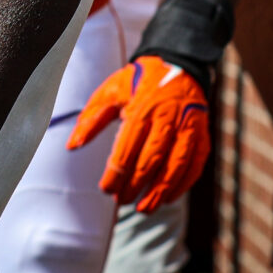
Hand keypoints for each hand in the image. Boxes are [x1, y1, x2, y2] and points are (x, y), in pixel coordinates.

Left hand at [68, 56, 210, 211]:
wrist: (177, 63)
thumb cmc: (139, 81)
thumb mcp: (111, 92)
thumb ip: (91, 119)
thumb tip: (71, 146)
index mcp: (142, 108)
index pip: (128, 147)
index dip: (116, 172)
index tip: (106, 189)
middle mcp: (167, 118)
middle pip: (152, 159)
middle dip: (136, 184)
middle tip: (121, 201)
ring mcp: (188, 127)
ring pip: (176, 165)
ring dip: (160, 191)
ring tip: (145, 208)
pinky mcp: (202, 135)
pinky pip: (195, 164)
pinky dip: (183, 184)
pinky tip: (168, 197)